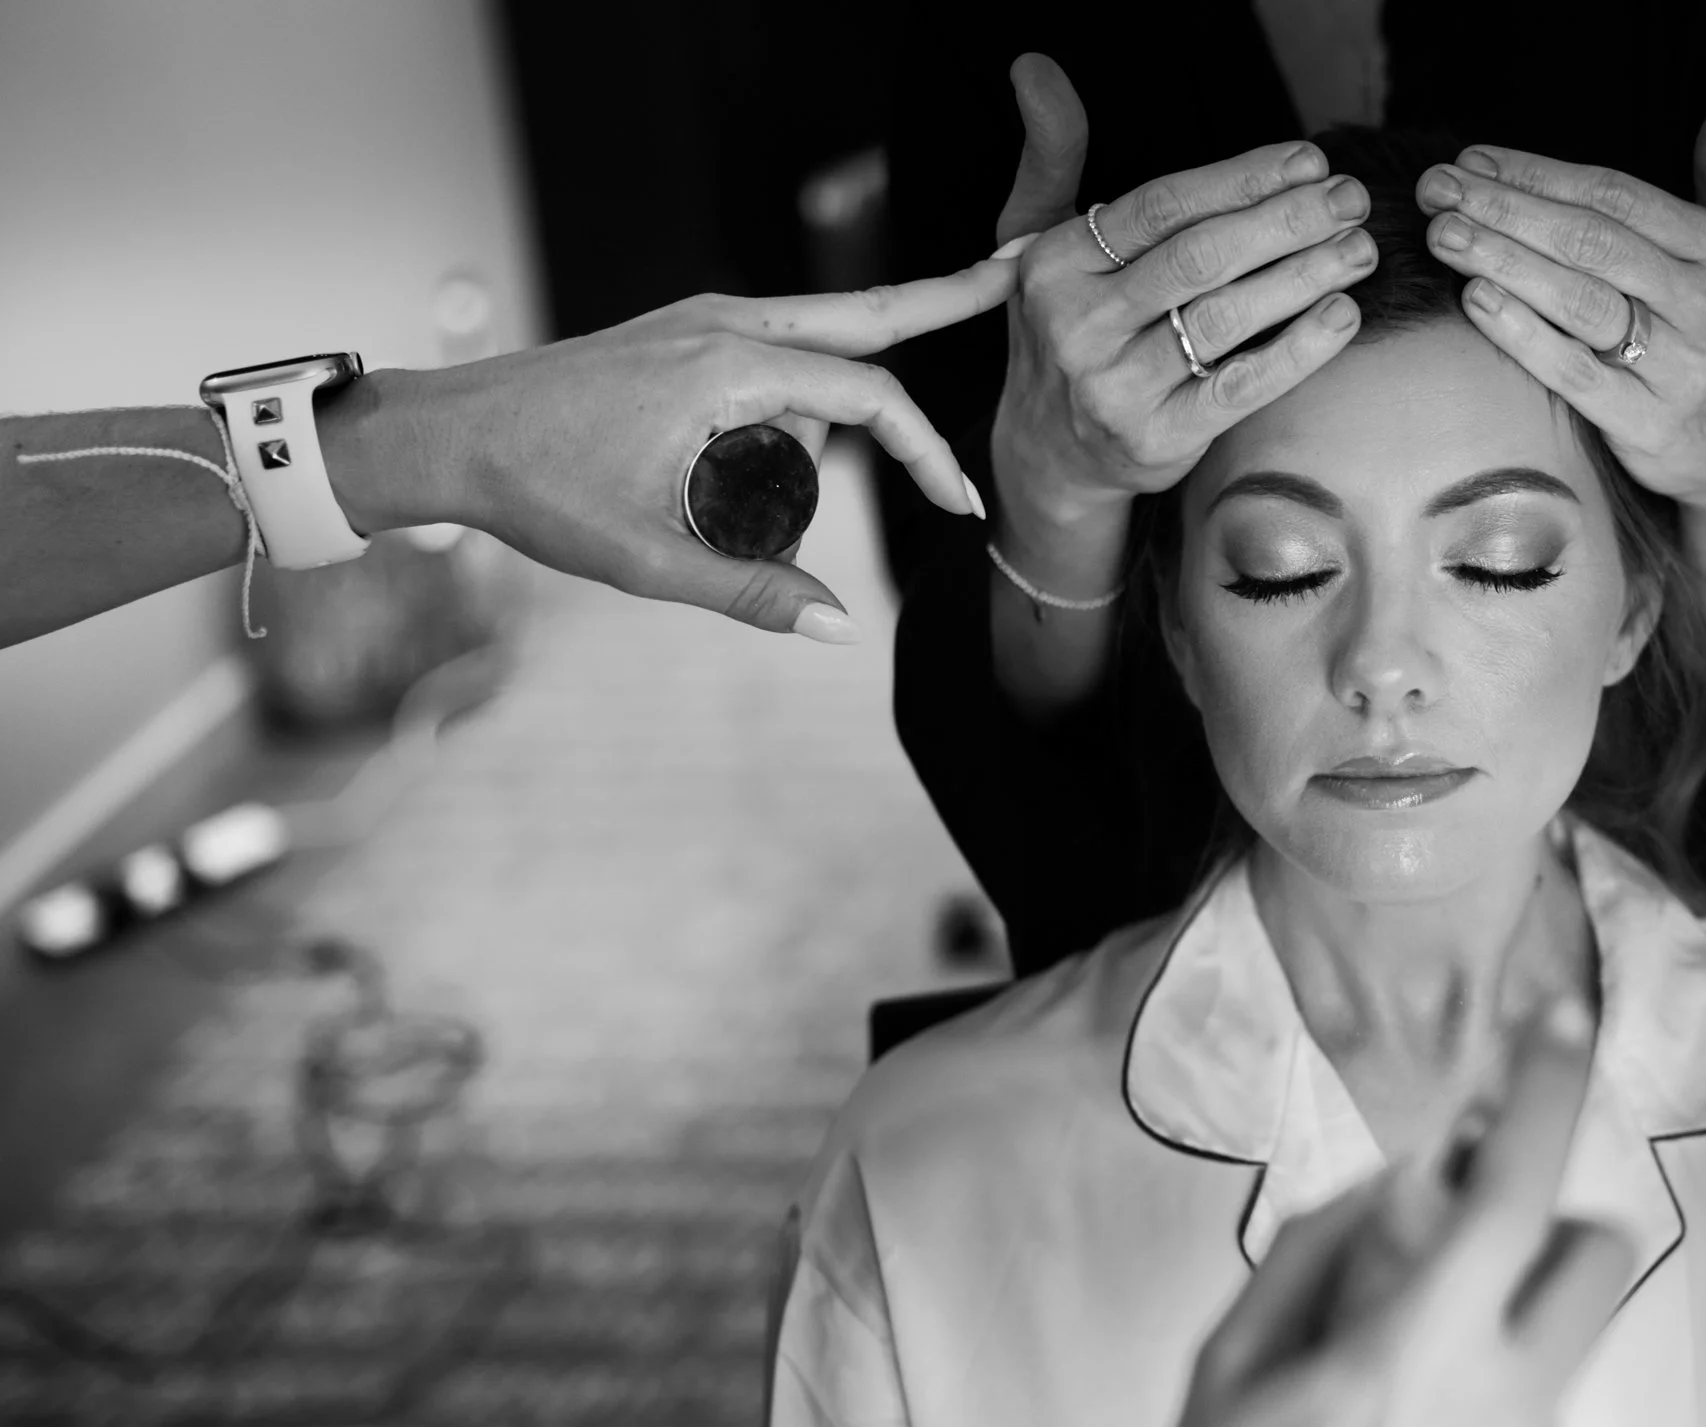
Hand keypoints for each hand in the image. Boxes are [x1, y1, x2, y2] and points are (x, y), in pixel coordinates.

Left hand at [324, 264, 1016, 641]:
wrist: (450, 436)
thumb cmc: (539, 491)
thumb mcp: (651, 562)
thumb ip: (754, 593)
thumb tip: (842, 630)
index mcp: (725, 369)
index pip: (869, 398)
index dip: (927, 455)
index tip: (959, 509)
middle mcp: (723, 324)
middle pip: (865, 314)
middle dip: (943, 299)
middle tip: (1015, 275)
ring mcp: (703, 320)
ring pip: (821, 336)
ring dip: (853, 395)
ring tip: (801, 491)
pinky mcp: (685, 334)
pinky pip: (777, 349)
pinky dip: (811, 387)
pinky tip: (789, 454)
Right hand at [987, 54, 1376, 573]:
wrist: (1052, 452)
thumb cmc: (1068, 327)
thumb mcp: (1037, 240)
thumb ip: (1053, 155)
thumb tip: (1036, 68)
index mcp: (1054, 264)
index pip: (1161, 207)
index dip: (1241, 179)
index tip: (1308, 161)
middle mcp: (1077, 325)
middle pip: (1200, 258)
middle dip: (1286, 222)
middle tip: (1351, 199)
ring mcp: (1114, 388)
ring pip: (1225, 318)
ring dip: (1303, 277)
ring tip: (1357, 249)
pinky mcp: (1156, 440)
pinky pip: (1240, 387)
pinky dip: (1297, 350)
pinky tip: (1341, 316)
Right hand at [1089, 999, 1629, 1426]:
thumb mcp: (1233, 1359)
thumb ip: (1323, 1248)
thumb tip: (1393, 1181)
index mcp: (1422, 1346)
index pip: (1514, 1188)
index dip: (1543, 1090)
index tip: (1556, 1024)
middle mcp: (1504, 1403)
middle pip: (1595, 1256)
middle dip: (1547, 1218)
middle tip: (1461, 1233)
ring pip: (1563, 1344)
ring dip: (1510, 1316)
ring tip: (1403, 1370)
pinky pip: (1534, 1423)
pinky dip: (1489, 1403)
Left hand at [1418, 82, 1705, 520]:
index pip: (1618, 196)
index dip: (1540, 174)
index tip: (1473, 158)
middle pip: (1592, 242)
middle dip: (1508, 210)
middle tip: (1439, 190)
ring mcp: (1678, 367)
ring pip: (1580, 302)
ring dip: (1504, 261)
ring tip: (1444, 234)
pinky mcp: (1646, 424)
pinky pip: (1574, 373)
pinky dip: (1522, 334)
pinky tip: (1474, 300)